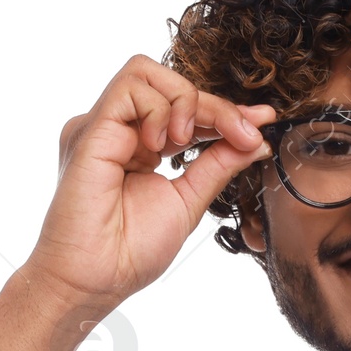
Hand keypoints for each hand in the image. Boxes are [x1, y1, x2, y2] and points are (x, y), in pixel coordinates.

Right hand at [23, 54, 274, 313]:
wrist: (97, 279)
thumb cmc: (131, 252)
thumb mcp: (188, 200)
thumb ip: (217, 165)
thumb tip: (254, 140)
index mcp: (139, 147)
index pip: (184, 110)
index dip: (224, 111)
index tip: (261, 122)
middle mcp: (117, 131)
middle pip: (170, 84)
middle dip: (215, 105)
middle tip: (244, 133)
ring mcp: (101, 127)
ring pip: (147, 71)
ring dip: (184, 101)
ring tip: (186, 141)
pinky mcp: (89, 129)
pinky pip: (130, 88)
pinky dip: (158, 109)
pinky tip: (160, 145)